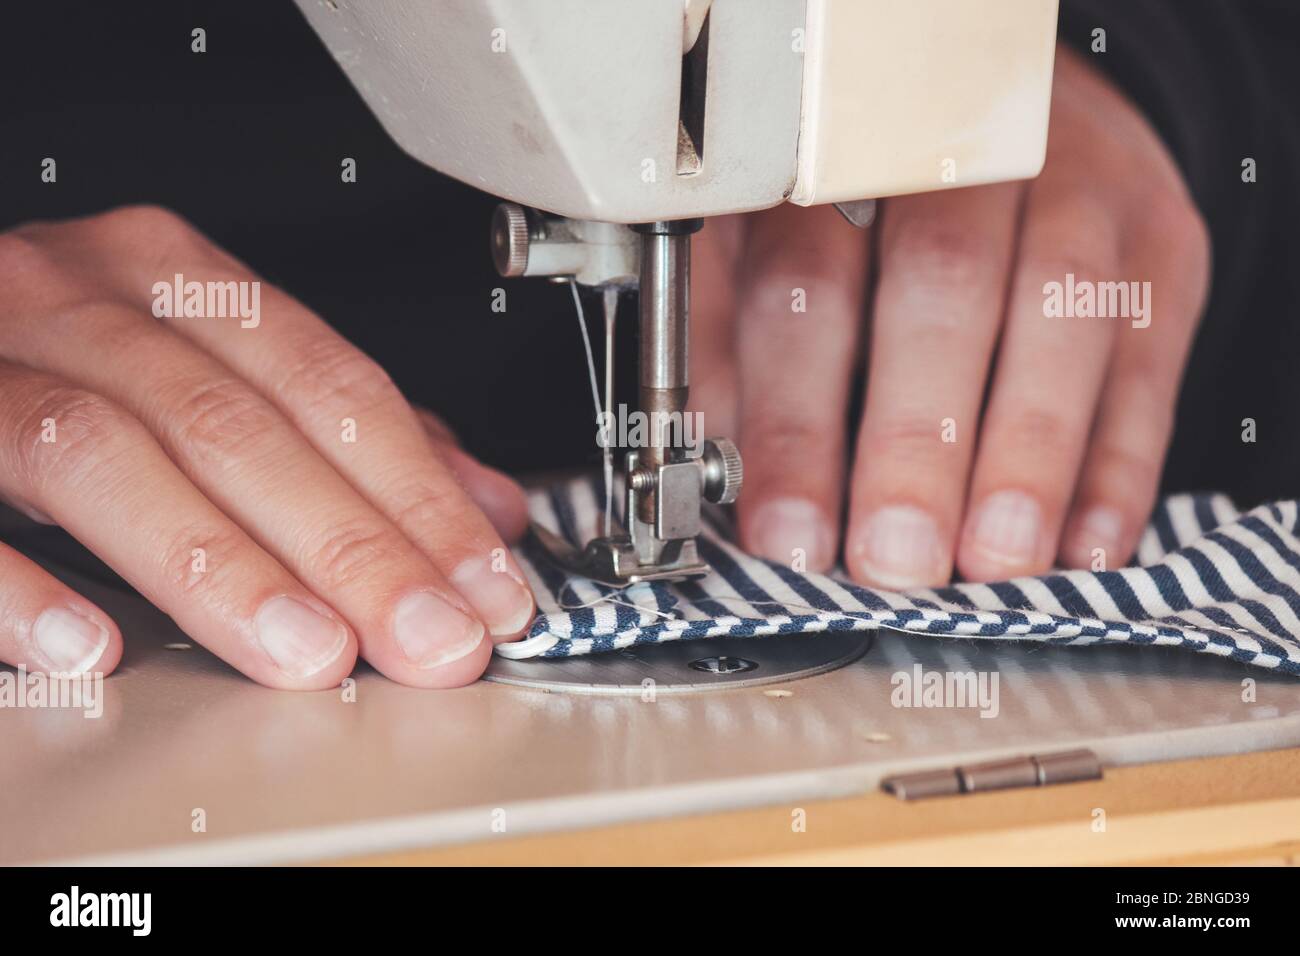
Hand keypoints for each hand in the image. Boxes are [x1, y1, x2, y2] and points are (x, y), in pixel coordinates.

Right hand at [0, 206, 531, 688]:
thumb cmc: (74, 347)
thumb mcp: (219, 364)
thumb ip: (348, 433)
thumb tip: (485, 504)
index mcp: (178, 281)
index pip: (331, 387)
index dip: (419, 492)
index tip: (484, 586)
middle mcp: (80, 300)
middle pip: (238, 425)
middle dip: (350, 544)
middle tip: (427, 638)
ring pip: (107, 451)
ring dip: (222, 564)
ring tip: (311, 651)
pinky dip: (20, 584)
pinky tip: (98, 645)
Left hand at [692, 45, 1210, 585]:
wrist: (1026, 114)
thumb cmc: (873, 209)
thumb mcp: (770, 248)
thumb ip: (734, 347)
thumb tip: (714, 475)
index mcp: (842, 165)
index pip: (810, 286)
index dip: (797, 418)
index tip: (788, 533)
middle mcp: (966, 164)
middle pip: (943, 286)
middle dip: (916, 439)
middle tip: (896, 557)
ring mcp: (1079, 193)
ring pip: (1063, 309)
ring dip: (1030, 452)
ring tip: (997, 557)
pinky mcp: (1163, 250)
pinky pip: (1152, 357)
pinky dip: (1122, 460)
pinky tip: (1087, 541)